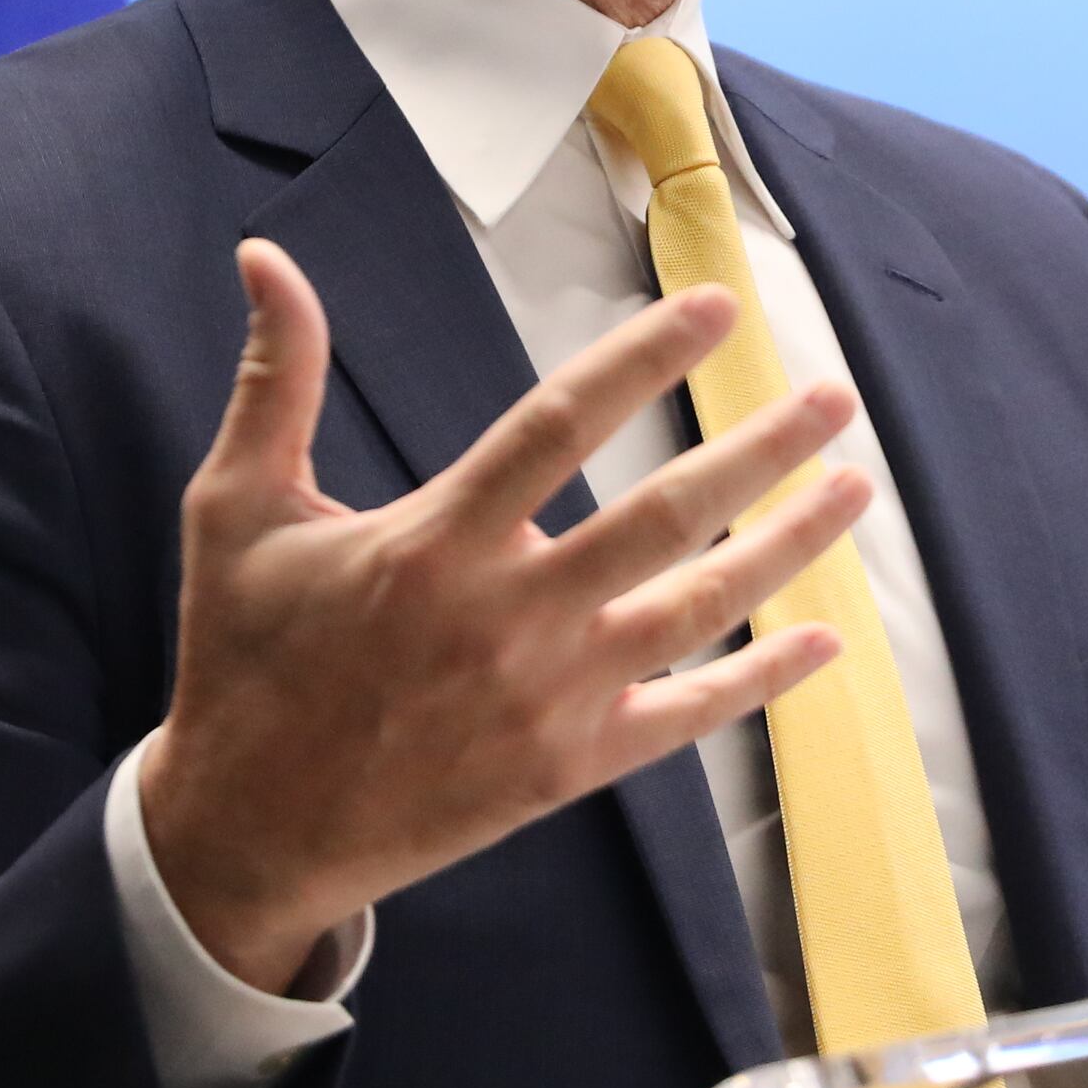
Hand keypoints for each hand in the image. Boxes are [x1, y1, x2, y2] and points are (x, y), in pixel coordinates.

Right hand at [135, 240, 867, 992]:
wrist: (249, 830)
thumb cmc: (245, 659)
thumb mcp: (234, 511)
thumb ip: (274, 382)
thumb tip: (264, 257)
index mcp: (434, 542)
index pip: (560, 422)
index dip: (644, 356)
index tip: (718, 308)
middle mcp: (508, 616)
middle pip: (664, 513)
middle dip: (759, 449)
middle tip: (833, 397)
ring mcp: (550, 698)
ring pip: (697, 610)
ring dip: (786, 547)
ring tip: (853, 488)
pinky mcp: (570, 770)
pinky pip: (687, 719)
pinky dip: (761, 684)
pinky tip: (823, 644)